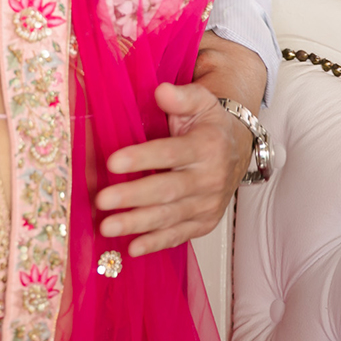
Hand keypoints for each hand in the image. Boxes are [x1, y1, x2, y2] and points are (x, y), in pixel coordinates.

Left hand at [95, 82, 251, 256]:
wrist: (238, 148)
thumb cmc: (210, 124)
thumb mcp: (201, 101)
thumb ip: (181, 97)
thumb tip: (161, 91)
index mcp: (207, 146)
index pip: (171, 153)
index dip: (142, 158)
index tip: (112, 162)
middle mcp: (211, 178)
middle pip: (168, 190)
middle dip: (133, 197)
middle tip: (103, 200)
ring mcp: (209, 204)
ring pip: (171, 216)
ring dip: (138, 224)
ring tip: (108, 227)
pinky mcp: (205, 222)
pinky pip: (179, 235)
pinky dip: (156, 243)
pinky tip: (133, 248)